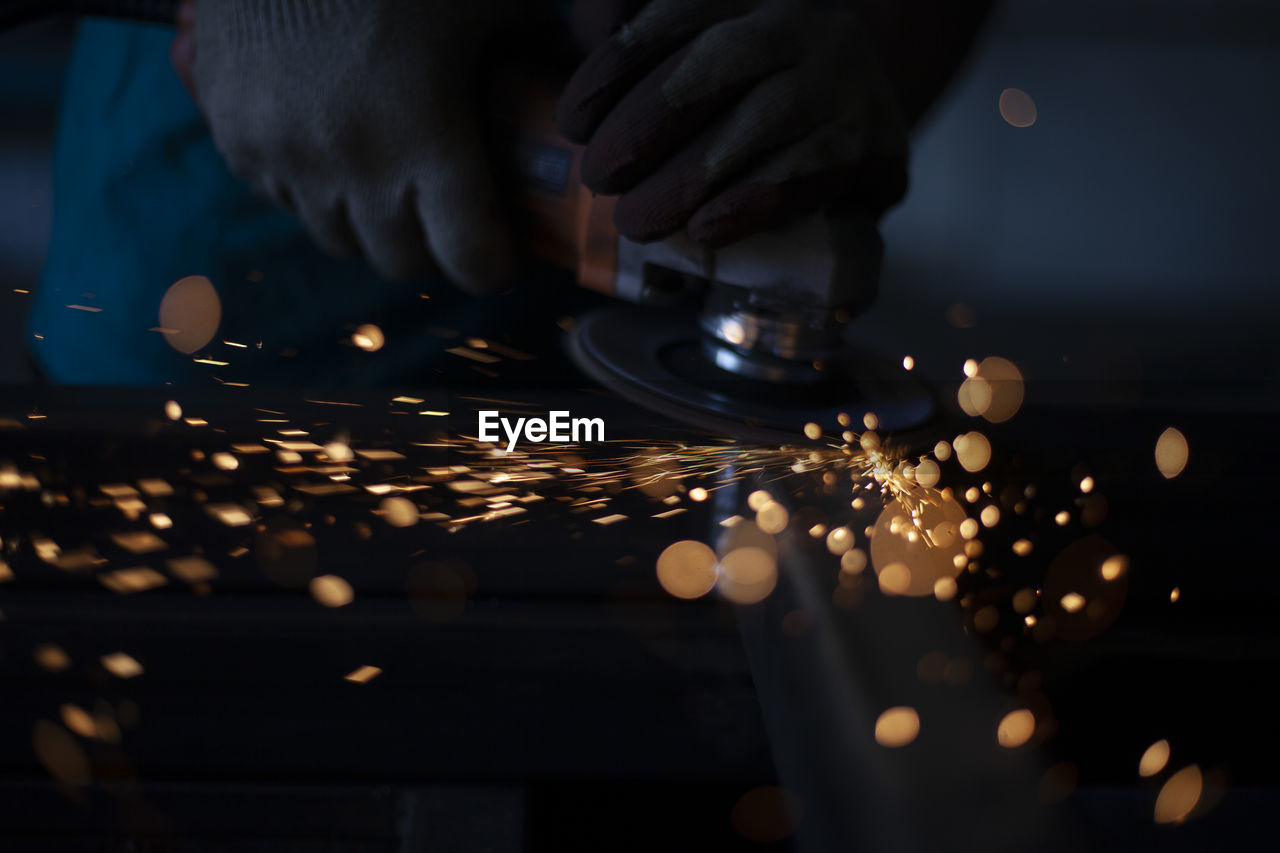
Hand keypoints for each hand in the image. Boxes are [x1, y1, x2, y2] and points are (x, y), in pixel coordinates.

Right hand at [184, 0, 520, 290]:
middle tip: (452, 220)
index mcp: (425, 138)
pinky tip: (333, 150)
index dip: (494, 264)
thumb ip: (541, 53)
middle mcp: (349, 164)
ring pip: (338, 238)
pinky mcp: (234, 135)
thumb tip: (576, 101)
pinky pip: (282, 198)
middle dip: (435, 249)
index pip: (469, 256)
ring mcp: (283, 154)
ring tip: (393, 188)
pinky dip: (312, 191)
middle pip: (402, 261)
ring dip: (371, 226)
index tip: (505, 253)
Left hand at [556, 0, 907, 247]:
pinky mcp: (875, 145)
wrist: (858, 107)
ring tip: (635, 220)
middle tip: (598, 176)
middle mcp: (803, 25)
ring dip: (689, 178)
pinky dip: (751, 203)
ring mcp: (844, 83)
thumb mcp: (700, 37)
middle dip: (647, 124)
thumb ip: (637, 20)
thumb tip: (591, 26)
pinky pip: (807, 174)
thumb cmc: (751, 80)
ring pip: (762, 124)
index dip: (617, 68)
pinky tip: (704, 228)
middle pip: (718, 64)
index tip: (571, 122)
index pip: (678, 15)